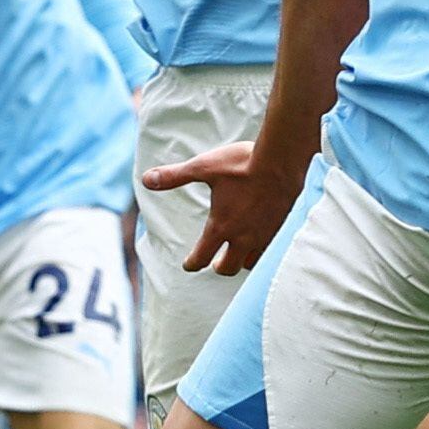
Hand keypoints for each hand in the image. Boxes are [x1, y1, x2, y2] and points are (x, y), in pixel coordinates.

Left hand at [139, 139, 295, 274]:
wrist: (282, 160)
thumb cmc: (241, 163)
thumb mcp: (203, 167)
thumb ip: (174, 176)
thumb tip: (146, 179)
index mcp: (221, 226)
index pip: (202, 257)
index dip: (192, 263)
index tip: (189, 265)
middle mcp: (242, 237)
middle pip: (229, 268)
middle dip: (220, 267)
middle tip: (218, 262)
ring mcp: (264, 236)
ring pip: (252, 262)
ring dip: (243, 260)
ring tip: (240, 253)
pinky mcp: (281, 229)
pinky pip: (271, 250)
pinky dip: (263, 251)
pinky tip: (262, 240)